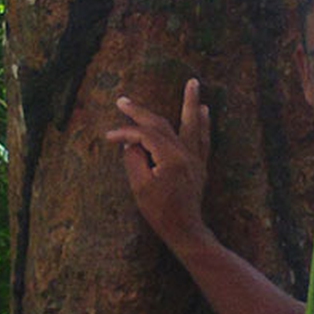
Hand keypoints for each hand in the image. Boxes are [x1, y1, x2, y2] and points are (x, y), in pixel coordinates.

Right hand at [106, 77, 212, 250]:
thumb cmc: (160, 212)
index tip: (109, 137)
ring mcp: (195, 158)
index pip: (144, 135)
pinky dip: (202, 124)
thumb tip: (131, 144)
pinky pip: (203, 139)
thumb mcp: (140, 188)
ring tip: (193, 83)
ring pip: (191, 124)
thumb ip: (134, 161)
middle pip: (162, 124)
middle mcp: (186, 153)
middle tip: (123, 100)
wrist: (186, 230)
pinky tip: (204, 112)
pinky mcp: (199, 165)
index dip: (125, 133)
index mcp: (171, 157)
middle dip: (141, 112)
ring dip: (190, 102)